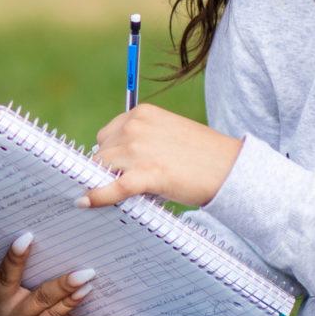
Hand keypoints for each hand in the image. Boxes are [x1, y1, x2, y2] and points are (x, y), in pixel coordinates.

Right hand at [0, 228, 97, 315]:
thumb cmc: (17, 293)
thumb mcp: (3, 279)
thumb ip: (5, 257)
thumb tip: (7, 220)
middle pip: (7, 279)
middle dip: (16, 258)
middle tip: (27, 238)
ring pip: (41, 300)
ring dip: (62, 285)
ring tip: (84, 272)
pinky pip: (58, 315)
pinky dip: (72, 301)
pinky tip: (86, 289)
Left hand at [79, 103, 242, 210]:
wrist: (230, 169)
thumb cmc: (201, 155)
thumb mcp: (167, 134)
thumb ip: (141, 141)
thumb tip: (113, 164)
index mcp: (142, 113)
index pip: (107, 134)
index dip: (110, 154)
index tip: (111, 168)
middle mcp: (136, 126)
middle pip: (101, 151)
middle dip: (108, 168)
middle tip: (124, 182)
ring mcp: (139, 149)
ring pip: (101, 168)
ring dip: (105, 181)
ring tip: (123, 193)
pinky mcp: (146, 173)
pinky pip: (112, 186)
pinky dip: (97, 196)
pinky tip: (84, 202)